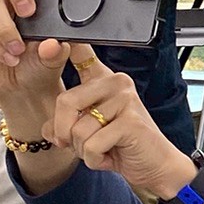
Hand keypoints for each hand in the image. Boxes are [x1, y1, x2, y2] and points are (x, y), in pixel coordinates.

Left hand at [48, 45, 195, 199]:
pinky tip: (111, 156)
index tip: (56, 35)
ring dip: (84, 151)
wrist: (154, 167)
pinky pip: (92, 144)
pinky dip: (96, 159)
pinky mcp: (130, 121)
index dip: (66, 43)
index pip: (83, 53)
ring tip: (103, 149)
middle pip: (65, 101)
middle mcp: (116, 83)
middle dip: (64, 133)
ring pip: (78, 129)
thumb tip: (48, 129)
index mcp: (103, 81)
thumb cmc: (121, 146)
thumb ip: (62, 126)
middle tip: (79, 144)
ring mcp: (125, 100)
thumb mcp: (84, 133)